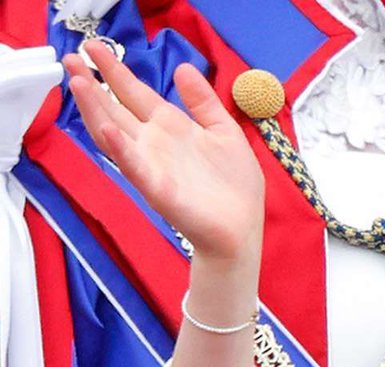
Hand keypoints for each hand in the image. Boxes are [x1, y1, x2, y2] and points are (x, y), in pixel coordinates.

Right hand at [64, 41, 264, 264]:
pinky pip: (135, 167)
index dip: (115, 71)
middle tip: (70, 56)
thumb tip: (183, 68)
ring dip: (95, 109)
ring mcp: (152, 166)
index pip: (136, 93)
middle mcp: (154, 143)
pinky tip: (108, 130)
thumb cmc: (234, 185)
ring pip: (114, 133)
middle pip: (116, 109)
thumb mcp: (225, 132)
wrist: (241, 229)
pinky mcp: (157, 189)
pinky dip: (121, 149)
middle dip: (92, 84)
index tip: (93, 47)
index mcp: (171, 127)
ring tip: (78, 82)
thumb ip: (204, 102)